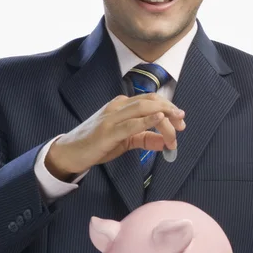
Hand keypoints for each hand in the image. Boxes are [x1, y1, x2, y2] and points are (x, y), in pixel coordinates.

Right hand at [46, 93, 185, 178]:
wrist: (69, 152)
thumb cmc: (96, 145)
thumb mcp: (124, 141)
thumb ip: (144, 138)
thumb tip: (165, 142)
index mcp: (121, 105)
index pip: (150, 100)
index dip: (168, 107)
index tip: (180, 121)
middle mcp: (117, 107)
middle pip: (150, 101)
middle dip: (170, 110)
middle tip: (182, 123)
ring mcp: (111, 118)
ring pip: (143, 109)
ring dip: (164, 117)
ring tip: (177, 127)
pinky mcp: (107, 132)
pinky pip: (131, 123)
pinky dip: (148, 121)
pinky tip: (160, 120)